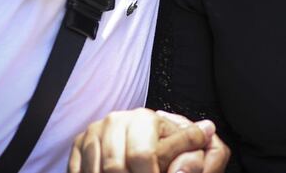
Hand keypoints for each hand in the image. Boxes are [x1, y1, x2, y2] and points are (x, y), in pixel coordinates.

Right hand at [68, 109, 229, 172]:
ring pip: (97, 171)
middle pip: (116, 167)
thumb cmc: (162, 149)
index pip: (143, 155)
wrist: (133, 140)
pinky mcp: (77, 146)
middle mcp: (115, 121)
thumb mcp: (181, 144)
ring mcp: (93, 133)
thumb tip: (208, 129)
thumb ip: (190, 143)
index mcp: (143, 118)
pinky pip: (79, 171)